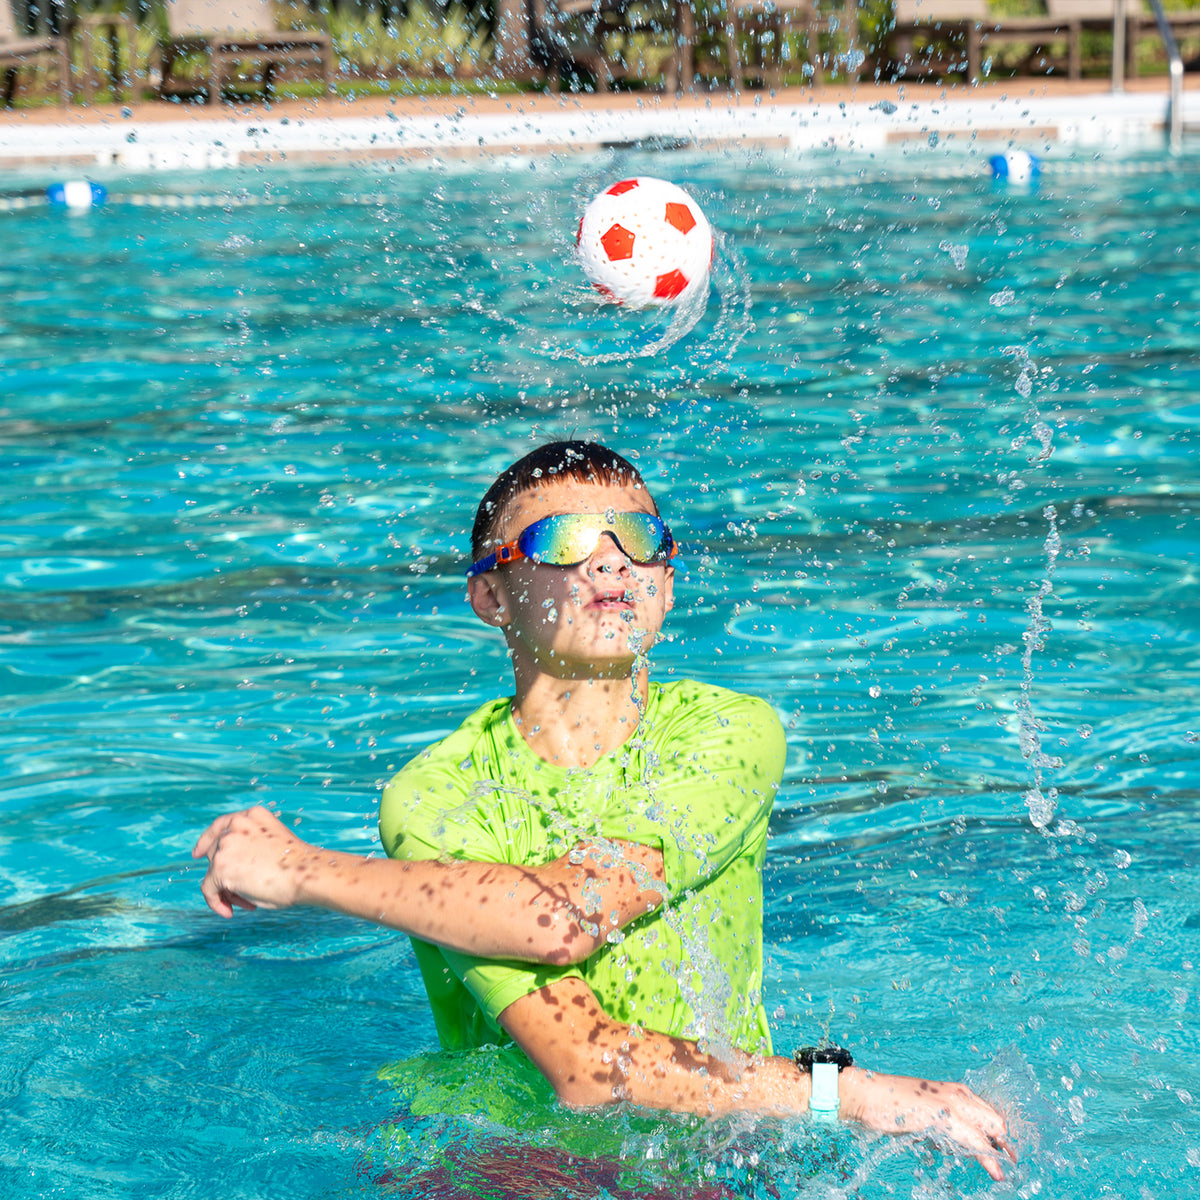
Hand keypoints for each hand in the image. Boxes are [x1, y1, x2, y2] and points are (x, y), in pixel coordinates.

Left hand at [192, 806, 312, 917]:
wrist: (305, 873)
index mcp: (253, 815)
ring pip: (212, 873)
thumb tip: (231, 870)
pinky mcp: (219, 867)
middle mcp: (236, 825)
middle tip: (241, 894)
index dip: (206, 840)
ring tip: (247, 903)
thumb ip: (251, 847)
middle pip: (214, 852)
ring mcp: (226, 845)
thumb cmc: (298, 865)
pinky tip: (229, 912)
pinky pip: (208, 889)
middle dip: (224, 873)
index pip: (221, 825)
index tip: (197, 854)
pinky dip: (216, 902)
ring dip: (227, 890)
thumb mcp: (273, 844)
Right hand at [840, 1068, 1016, 1181]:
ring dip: (1001, 1151)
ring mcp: (951, 1102)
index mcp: (955, 1090)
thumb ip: (944, 1125)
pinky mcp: (942, 1116)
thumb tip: (958, 1145)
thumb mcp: (926, 1114)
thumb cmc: (892, 1105)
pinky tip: (995, 1171)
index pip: (989, 1113)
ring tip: (1006, 1170)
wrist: (867, 1094)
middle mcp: (958, 1093)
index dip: (999, 1134)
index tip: (1008, 1152)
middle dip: (1006, 1143)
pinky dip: (988, 1157)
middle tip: (1013, 1162)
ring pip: (991, 1128)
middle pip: (995, 1120)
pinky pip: (974, 1139)